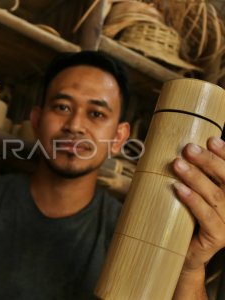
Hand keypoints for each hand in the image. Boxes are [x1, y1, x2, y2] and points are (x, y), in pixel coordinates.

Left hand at [172, 136, 224, 272]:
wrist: (182, 250)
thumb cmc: (185, 215)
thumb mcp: (192, 192)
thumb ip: (194, 174)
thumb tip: (176, 147)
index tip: (211, 139)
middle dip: (208, 161)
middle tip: (189, 148)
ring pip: (214, 196)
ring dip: (195, 178)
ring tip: (177, 164)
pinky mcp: (217, 237)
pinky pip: (205, 216)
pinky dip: (192, 200)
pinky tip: (178, 188)